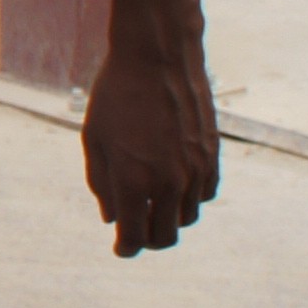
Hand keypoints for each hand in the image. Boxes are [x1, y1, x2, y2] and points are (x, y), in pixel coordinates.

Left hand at [82, 30, 218, 257]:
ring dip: (168, 219)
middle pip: (164, 236)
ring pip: (186, 218)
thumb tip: (111, 218)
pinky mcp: (213, 157)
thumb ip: (101, 184)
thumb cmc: (116, 96)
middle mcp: (169, 182)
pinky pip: (204, 195)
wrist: (158, 59)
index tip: (120, 247)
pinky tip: (172, 185)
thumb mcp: (94, 140)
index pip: (134, 237)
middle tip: (134, 230)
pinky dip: (189, 199)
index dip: (125, 248)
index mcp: (134, 181)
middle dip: (147, 239)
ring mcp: (195, 171)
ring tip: (150, 203)